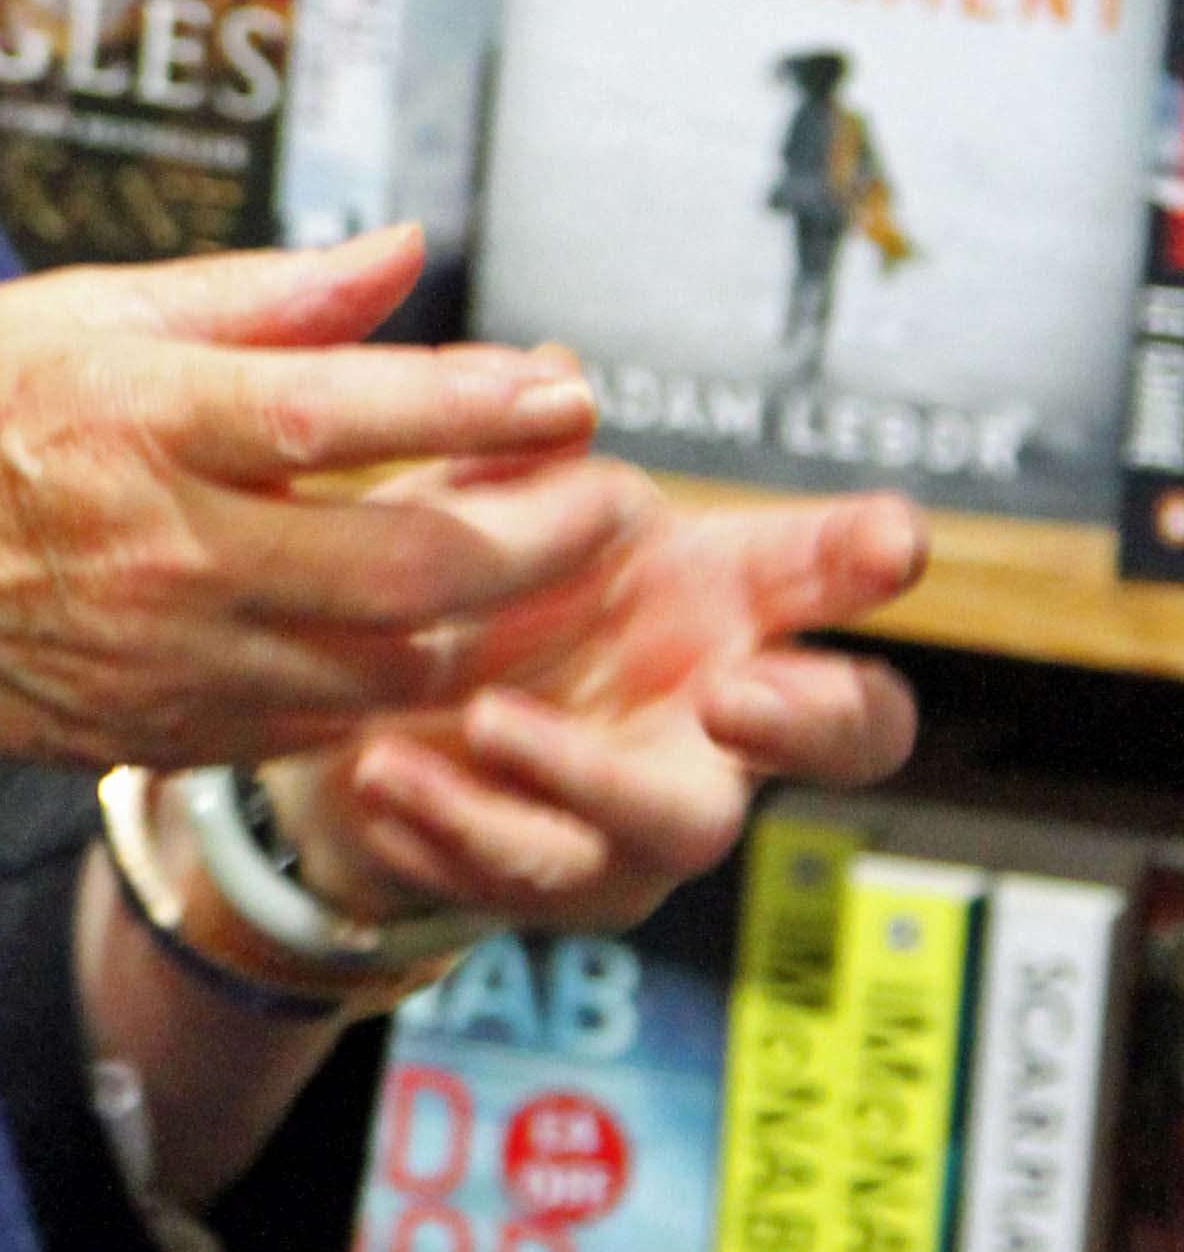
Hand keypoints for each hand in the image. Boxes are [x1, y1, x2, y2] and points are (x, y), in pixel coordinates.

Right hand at [0, 228, 635, 776]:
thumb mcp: (60, 309)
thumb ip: (246, 296)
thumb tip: (396, 255)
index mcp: (132, 420)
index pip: (349, 414)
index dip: (481, 401)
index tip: (573, 382)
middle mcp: (164, 552)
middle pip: (413, 568)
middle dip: (540, 533)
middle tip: (608, 490)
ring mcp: (168, 661)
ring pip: (396, 668)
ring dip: (500, 621)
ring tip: (549, 559)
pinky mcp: (163, 734)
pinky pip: (330, 722)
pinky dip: (412, 682)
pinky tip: (444, 629)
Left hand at [268, 464, 924, 932]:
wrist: (358, 705)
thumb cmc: (469, 582)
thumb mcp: (479, 495)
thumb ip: (523, 449)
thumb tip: (552, 372)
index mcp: (714, 595)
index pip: (822, 575)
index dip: (869, 554)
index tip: (894, 535)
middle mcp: (715, 711)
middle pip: (844, 733)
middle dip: (809, 716)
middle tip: (730, 692)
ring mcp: (654, 808)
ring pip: (668, 821)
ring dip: (577, 773)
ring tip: (484, 717)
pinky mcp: (567, 879)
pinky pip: (527, 870)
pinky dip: (455, 824)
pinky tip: (386, 781)